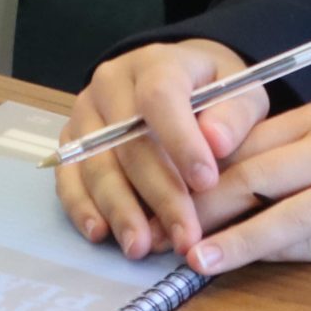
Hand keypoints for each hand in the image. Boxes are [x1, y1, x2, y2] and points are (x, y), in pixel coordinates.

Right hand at [56, 39, 265, 261]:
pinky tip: (100, 232)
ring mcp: (86, 112)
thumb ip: (234, 115)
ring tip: (141, 247)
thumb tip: (216, 143)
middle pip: (129, 141)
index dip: (181, 140)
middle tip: (184, 236)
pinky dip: (82, 207)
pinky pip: (69, 176)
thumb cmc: (212, 91)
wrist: (177, 80)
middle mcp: (111, 83)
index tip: (206, 182)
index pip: (160, 97)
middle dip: (159, 194)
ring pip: (96, 163)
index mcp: (156, 63)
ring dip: (119, 209)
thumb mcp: (240, 91)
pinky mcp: (72, 141)